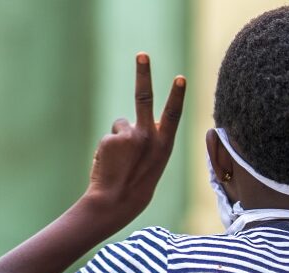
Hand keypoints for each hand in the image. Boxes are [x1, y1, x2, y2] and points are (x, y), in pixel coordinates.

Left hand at [84, 52, 185, 223]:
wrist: (115, 202)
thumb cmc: (138, 183)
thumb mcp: (153, 161)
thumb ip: (150, 139)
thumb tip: (133, 121)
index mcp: (164, 144)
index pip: (172, 114)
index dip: (177, 95)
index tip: (180, 77)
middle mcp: (148, 136)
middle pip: (144, 97)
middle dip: (143, 73)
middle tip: (142, 54)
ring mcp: (129, 136)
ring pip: (121, 125)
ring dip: (119, 139)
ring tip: (120, 162)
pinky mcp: (111, 139)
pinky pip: (109, 137)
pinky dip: (108, 149)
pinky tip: (109, 164)